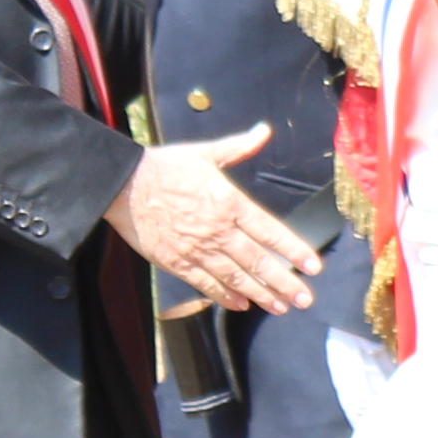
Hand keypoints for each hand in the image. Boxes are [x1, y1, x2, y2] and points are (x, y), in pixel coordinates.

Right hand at [112, 124, 322, 315]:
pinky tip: (242, 305)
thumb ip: (239, 146)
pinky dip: (226, 297)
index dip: (294, 251)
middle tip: (304, 299)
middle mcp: (219, 230)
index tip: (313, 266)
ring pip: (237, 278)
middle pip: (259, 262)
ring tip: (281, 307)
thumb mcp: (206, 152)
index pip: (271, 231)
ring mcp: (198, 250)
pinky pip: (207, 284)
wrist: (124, 185)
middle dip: (285, 283)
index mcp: (230, 202)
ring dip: (262, 294)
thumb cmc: (165, 167)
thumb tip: (264, 130)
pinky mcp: (178, 263)